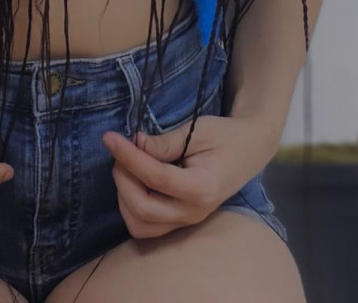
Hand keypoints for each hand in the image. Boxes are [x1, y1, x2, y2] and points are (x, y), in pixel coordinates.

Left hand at [101, 114, 276, 239]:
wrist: (248, 150)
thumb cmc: (224, 136)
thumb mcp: (197, 130)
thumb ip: (166, 142)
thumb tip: (134, 144)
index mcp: (202, 188)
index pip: (155, 177)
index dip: (128, 156)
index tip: (109, 137)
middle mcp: (194, 212)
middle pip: (143, 209)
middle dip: (122, 178)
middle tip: (118, 150)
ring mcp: (187, 221)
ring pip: (141, 225)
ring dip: (124, 196)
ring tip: (126, 166)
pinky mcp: (180, 221)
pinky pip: (147, 226)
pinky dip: (131, 207)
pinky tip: (133, 180)